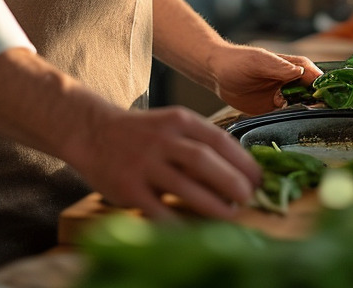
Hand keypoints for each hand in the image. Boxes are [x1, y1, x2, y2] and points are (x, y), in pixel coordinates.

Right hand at [71, 103, 260, 220]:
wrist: (92, 132)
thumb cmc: (142, 133)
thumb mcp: (171, 125)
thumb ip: (199, 143)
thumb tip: (239, 171)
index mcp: (179, 121)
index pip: (219, 139)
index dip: (243, 161)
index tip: (259, 179)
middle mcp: (163, 140)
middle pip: (205, 161)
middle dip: (232, 182)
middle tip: (249, 198)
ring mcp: (144, 164)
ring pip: (186, 187)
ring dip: (213, 205)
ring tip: (230, 215)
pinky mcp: (128, 188)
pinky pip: (159, 210)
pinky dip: (180, 223)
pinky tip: (195, 231)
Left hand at [207, 45, 321, 115]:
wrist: (217, 74)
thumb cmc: (238, 61)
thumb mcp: (258, 61)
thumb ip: (278, 67)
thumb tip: (300, 72)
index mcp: (294, 67)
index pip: (318, 78)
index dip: (326, 90)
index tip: (332, 104)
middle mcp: (293, 83)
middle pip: (315, 96)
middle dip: (319, 107)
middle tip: (319, 120)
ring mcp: (285, 97)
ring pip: (304, 108)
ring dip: (307, 117)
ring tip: (306, 126)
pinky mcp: (275, 110)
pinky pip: (288, 118)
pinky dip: (292, 123)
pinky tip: (291, 129)